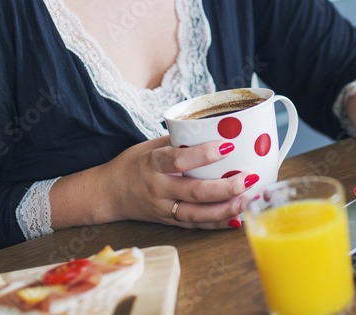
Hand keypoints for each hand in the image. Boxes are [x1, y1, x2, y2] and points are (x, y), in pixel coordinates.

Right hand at [94, 136, 258, 228]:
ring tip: (248, 199)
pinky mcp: (168, 222)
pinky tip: (236, 219)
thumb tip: (213, 128)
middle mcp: (158, 189)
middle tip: (248, 178)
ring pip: (197, 214)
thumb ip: (179, 141)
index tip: (228, 145)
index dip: (204, 154)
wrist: (107, 194)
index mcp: (153, 164)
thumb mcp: (150, 145)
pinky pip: (195, 226)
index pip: (180, 160)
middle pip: (194, 192)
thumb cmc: (132, 164)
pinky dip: (216, 224)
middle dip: (225, 187)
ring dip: (225, 209)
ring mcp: (163, 209)